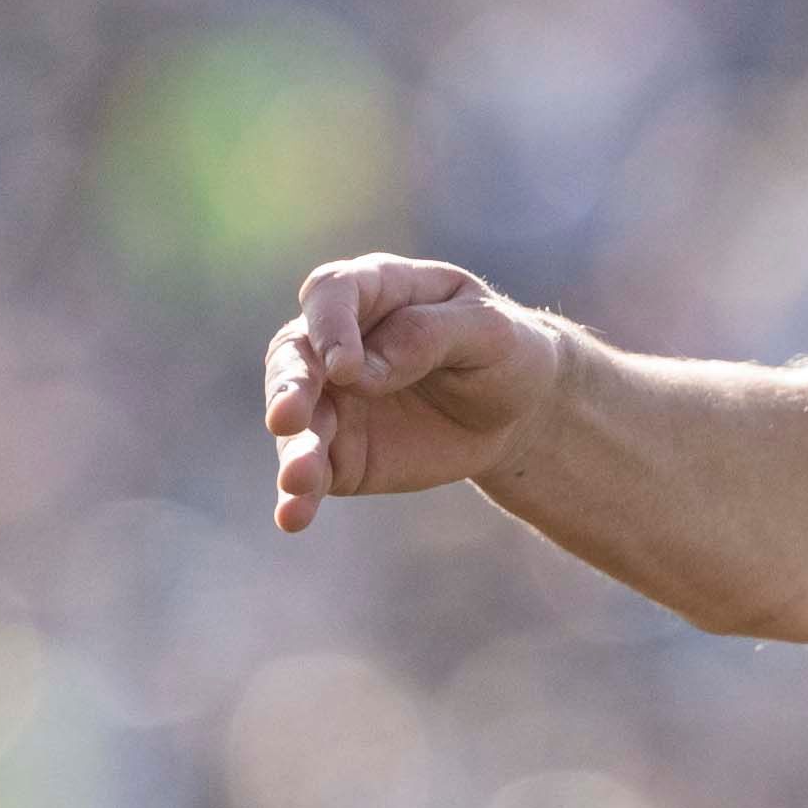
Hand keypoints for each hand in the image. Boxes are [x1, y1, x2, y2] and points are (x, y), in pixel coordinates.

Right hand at [263, 254, 565, 532]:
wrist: (518, 411)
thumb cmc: (503, 352)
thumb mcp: (489, 332)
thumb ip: (426, 336)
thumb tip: (360, 373)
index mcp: (375, 290)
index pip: (331, 292)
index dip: (331, 326)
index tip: (346, 367)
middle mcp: (335, 342)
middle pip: (294, 357)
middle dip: (290, 389)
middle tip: (288, 419)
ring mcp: (330, 398)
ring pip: (296, 422)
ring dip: (294, 451)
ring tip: (299, 481)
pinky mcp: (335, 452)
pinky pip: (310, 473)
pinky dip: (298, 496)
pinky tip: (293, 517)